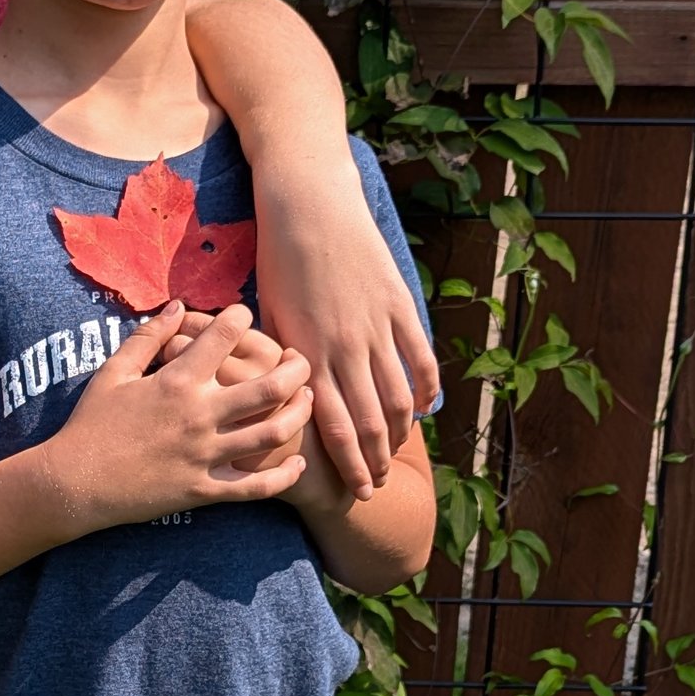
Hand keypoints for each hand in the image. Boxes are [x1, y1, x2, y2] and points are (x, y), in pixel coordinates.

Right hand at [47, 304, 312, 531]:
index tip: (246, 315)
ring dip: (299, 413)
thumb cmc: (90, 424)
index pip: (226, 336)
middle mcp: (198, 415)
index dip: (242, 317)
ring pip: (271, 432)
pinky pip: (255, 487)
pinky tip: (297, 465)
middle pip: (269, 385)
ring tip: (307, 401)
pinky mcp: (204, 489)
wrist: (73, 483)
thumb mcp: (113, 372)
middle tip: (301, 360)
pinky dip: (283, 476)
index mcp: (177, 381)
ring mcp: (205, 455)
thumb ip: (148, 337)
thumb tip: (178, 306)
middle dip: (296, 367)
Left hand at [260, 192, 436, 499]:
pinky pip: (419, 355)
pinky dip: (425, 387)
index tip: (355, 491)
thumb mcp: (269, 314)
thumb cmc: (277, 259)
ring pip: (398, 395)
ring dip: (399, 432)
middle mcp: (346, 346)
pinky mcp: (398, 304)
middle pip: (369, 422)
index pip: (334, 426)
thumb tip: (281, 398)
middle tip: (377, 486)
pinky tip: (422, 408)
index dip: (348, 464)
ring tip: (396, 454)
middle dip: (375, 461)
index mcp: (308, 353)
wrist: (308, 204)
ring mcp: (376, 326)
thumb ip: (280, 359)